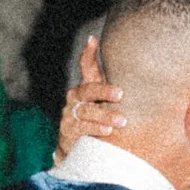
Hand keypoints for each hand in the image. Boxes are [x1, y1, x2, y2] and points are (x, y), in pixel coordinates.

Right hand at [57, 36, 125, 159]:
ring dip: (104, 115)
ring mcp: (69, 114)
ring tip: (121, 121)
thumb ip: (110, 88)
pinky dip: (94, 128)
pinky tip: (107, 131)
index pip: (86, 67)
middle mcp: (75, 97)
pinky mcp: (68, 131)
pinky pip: (81, 128)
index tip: (93, 40)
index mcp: (86, 87)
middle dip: (104, 91)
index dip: (88, 53)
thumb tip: (117, 59)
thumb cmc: (97, 121)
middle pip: (88, 90)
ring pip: (85, 111)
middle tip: (121, 95)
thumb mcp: (105, 102)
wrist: (77, 149)